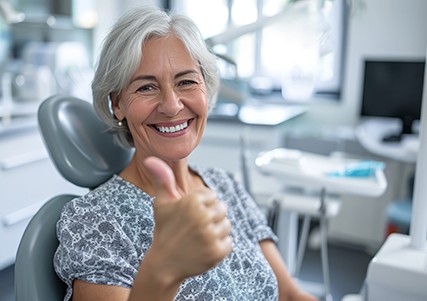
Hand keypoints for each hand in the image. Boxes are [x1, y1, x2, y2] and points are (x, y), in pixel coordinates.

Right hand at [143, 157, 232, 281]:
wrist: (164, 264)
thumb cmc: (164, 230)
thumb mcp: (161, 203)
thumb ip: (162, 178)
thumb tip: (150, 158)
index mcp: (192, 201)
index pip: (212, 196)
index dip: (202, 205)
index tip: (190, 215)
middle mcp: (203, 216)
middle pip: (222, 209)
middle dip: (211, 217)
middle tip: (195, 228)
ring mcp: (211, 235)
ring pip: (227, 225)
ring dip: (216, 231)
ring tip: (199, 238)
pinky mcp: (218, 251)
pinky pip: (228, 242)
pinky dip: (219, 246)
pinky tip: (203, 248)